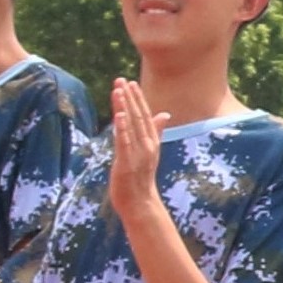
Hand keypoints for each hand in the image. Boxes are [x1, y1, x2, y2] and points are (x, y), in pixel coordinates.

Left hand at [105, 80, 165, 219]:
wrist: (141, 202)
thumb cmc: (142, 178)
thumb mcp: (149, 151)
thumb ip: (156, 131)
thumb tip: (164, 114)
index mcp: (151, 141)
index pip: (144, 116)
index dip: (138, 99)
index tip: (130, 83)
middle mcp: (147, 144)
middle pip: (138, 117)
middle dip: (130, 98)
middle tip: (122, 80)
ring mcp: (138, 153)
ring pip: (131, 126)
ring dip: (125, 107)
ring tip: (119, 91)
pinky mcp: (127, 162)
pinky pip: (125, 142)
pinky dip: (123, 128)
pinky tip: (119, 114)